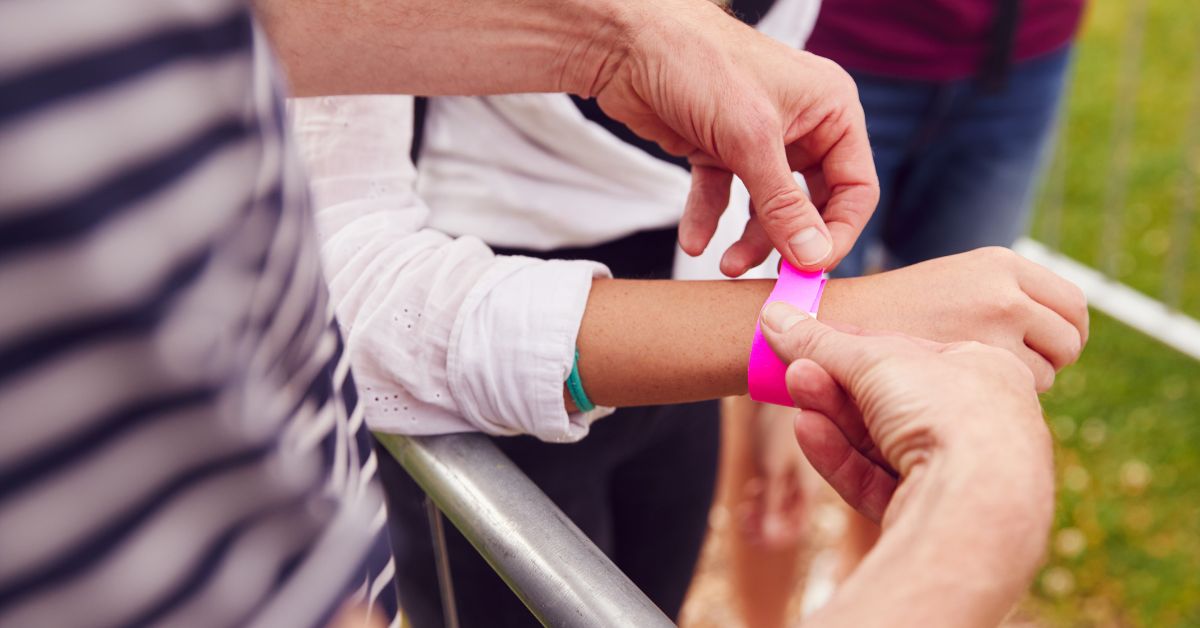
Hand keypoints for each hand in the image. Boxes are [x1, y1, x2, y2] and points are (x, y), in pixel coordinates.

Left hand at [590, 0, 877, 275]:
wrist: (627, 41)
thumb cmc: (699, 64)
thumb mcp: (750, 140)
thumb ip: (784, 204)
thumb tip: (814, 256)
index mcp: (830, 109)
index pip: (856, 186)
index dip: (838, 232)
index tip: (812, 269)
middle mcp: (801, 124)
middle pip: (812, 203)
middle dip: (789, 241)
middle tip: (774, 278)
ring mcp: (757, 139)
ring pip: (767, 207)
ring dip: (749, 240)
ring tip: (725, 265)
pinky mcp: (718, 148)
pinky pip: (722, 197)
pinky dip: (709, 220)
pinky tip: (695, 242)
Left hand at [738, 402, 808, 547]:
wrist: (776, 382)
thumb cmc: (778, 423)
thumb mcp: (772, 468)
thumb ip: (772, 504)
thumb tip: (767, 540)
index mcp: (812, 488)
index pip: (795, 528)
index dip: (772, 537)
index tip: (749, 528)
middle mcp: (809, 482)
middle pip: (788, 519)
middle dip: (764, 523)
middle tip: (743, 513)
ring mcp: (798, 472)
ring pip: (781, 505)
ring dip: (762, 510)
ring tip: (745, 504)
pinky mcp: (785, 461)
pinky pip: (776, 490)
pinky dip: (762, 494)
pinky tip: (750, 488)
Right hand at [760, 303, 1053, 626]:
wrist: (978, 500)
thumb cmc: (949, 410)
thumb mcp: (877, 358)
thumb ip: (821, 341)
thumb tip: (774, 316)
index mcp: (984, 373)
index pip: (908, 353)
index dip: (852, 345)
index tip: (807, 338)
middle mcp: (977, 423)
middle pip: (888, 400)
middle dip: (835, 383)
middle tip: (793, 367)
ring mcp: (955, 473)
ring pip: (878, 442)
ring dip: (832, 415)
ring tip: (795, 388)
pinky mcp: (930, 514)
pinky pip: (877, 480)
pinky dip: (840, 457)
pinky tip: (807, 430)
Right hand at [820, 246, 1087, 390]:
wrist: (832, 329)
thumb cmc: (887, 316)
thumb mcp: (951, 288)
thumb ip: (1001, 299)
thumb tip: (1063, 330)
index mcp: (1000, 264)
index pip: (1071, 304)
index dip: (1063, 331)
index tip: (1045, 347)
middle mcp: (1005, 291)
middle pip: (1070, 338)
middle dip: (1053, 359)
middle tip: (1020, 370)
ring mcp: (997, 329)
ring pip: (1047, 373)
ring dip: (1018, 383)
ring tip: (970, 380)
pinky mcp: (983, 367)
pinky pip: (1018, 395)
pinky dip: (996, 400)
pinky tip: (960, 394)